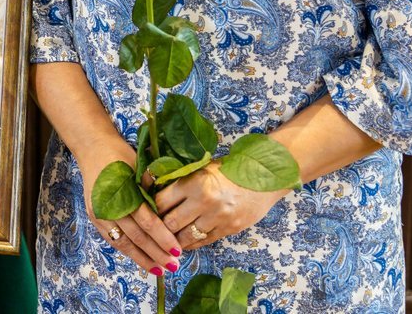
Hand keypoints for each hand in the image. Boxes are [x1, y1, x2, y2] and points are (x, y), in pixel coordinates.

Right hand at [77, 141, 181, 275]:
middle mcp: (109, 207)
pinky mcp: (94, 218)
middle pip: (137, 237)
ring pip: (123, 243)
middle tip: (174, 266)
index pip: (147, 222)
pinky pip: (113, 240)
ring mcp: (99, 214)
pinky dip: (128, 252)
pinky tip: (141, 260)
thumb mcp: (140, 167)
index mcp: (123, 192)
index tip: (178, 250)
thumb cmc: (121, 155)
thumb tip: (174, 213)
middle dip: (157, 253)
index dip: (163, 238)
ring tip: (160, 270)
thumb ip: (152, 190)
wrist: (93, 148)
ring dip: (143, 258)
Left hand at [154, 161, 287, 249]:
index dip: (152, 207)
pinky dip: (191, 243)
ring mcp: (217, 218)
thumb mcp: (203, 167)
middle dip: (160, 226)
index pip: (161, 201)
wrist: (264, 178)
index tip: (148, 210)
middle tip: (154, 228)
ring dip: (174, 239)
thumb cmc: (230, 169)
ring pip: (185, 237)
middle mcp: (204, 201)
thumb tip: (153, 187)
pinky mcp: (228, 229)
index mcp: (194, 181)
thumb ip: (181, 179)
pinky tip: (185, 242)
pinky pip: (202, 242)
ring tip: (168, 238)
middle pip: (170, 222)